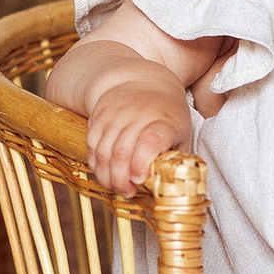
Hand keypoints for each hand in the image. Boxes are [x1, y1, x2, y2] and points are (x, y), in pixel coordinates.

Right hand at [84, 78, 193, 193]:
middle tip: (127, 191)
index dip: (141, 163)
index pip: (150, 141)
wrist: (147, 81)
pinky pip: (91, 144)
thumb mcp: (182, 135)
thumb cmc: (168, 116)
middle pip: (122, 151)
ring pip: (102, 150)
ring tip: (115, 186)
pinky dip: (95, 163)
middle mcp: (138, 115)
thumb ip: (175, 160)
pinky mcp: (99, 115)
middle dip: (121, 179)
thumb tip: (168, 187)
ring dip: (106, 175)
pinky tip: (104, 173)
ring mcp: (116, 114)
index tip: (139, 180)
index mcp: (164, 121)